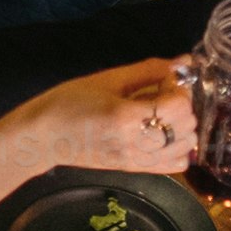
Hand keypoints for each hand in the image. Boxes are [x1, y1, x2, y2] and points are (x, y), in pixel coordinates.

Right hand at [37, 59, 202, 179]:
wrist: (44, 136)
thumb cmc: (69, 102)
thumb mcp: (108, 79)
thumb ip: (149, 70)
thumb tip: (184, 61)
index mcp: (126, 117)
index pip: (178, 106)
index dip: (179, 88)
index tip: (163, 80)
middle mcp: (135, 143)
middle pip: (187, 127)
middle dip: (183, 107)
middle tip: (162, 95)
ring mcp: (136, 160)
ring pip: (187, 148)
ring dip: (183, 128)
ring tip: (162, 115)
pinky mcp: (135, 169)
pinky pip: (175, 165)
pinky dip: (179, 148)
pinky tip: (164, 133)